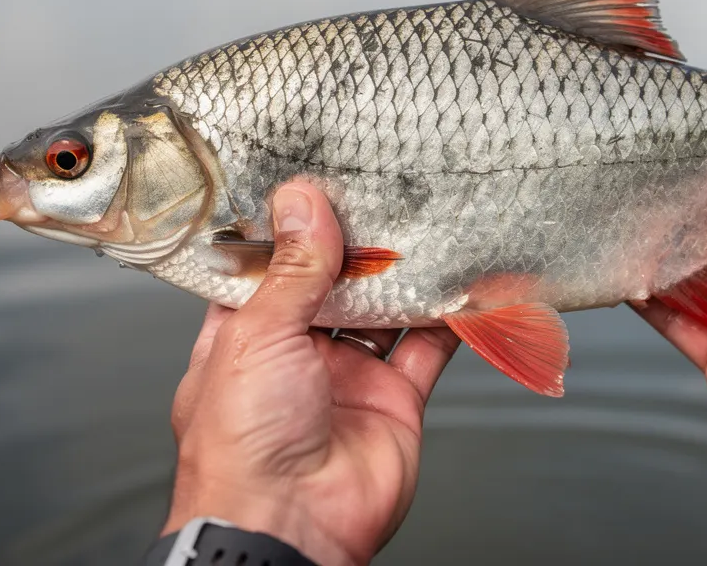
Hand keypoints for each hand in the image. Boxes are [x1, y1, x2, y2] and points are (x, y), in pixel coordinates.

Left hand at [165, 182, 460, 565]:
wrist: (290, 526)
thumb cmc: (241, 445)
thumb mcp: (256, 335)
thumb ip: (293, 269)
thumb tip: (305, 202)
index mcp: (243, 336)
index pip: (268, 268)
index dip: (291, 228)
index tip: (315, 180)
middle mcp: (296, 354)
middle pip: (332, 284)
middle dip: (356, 245)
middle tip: (380, 191)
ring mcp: (347, 377)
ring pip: (384, 312)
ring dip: (404, 276)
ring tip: (425, 224)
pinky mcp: (394, 400)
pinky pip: (427, 349)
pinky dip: (450, 319)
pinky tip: (465, 283)